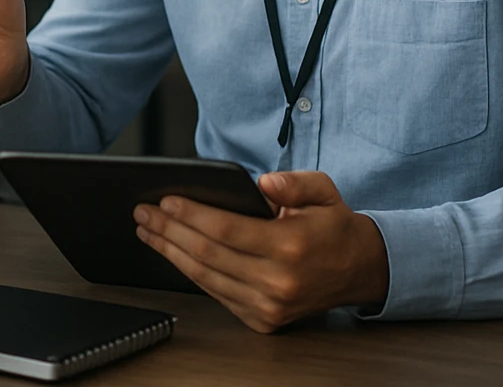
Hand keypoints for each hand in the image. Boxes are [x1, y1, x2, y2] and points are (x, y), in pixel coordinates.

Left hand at [134, 171, 389, 332]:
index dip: (191, 215)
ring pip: (205, 278)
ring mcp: (269, 305)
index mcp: (291, 246)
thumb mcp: (322, 190)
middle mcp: (278, 281)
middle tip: (143, 213)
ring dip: (170, 252)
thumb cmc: (334, 226)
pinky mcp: (263, 319)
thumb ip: (293, 183)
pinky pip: (216, 293)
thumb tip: (262, 182)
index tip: (164, 201)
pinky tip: (173, 253)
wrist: (359, 269)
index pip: (226, 230)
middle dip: (168, 231)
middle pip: (207, 255)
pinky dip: (190, 272)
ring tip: (148, 231)